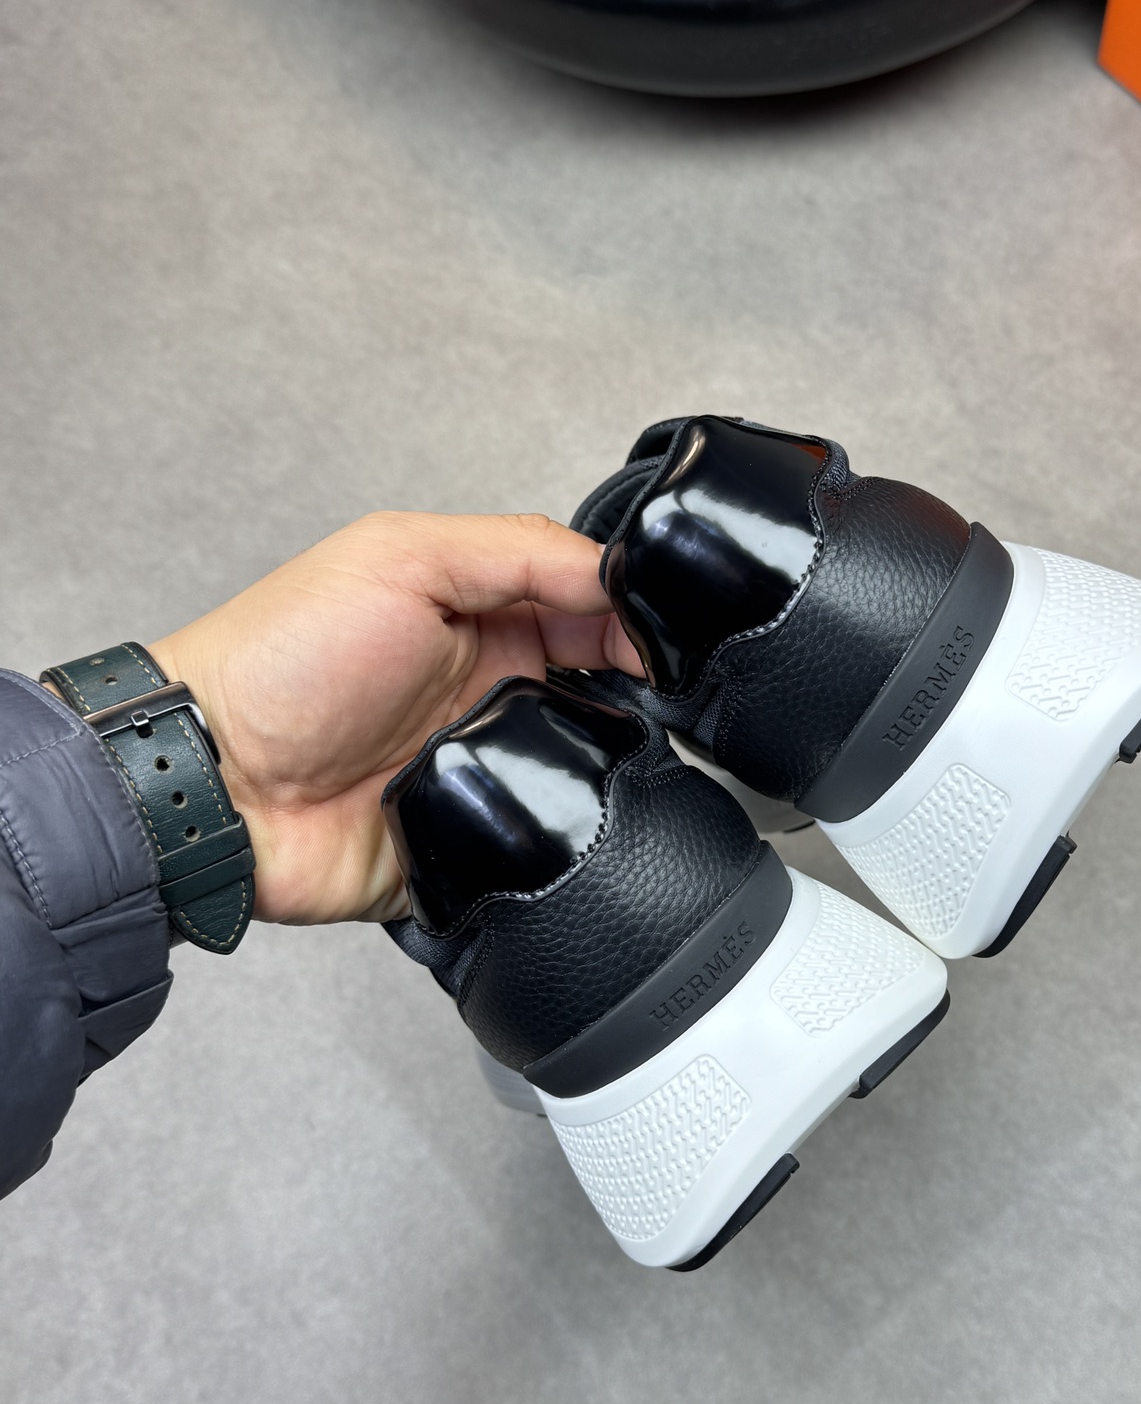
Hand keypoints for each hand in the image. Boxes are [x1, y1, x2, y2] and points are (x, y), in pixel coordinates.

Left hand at [151, 511, 643, 924]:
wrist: (212, 787)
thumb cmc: (283, 660)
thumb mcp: (401, 558)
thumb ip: (516, 550)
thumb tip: (619, 573)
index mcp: (481, 618)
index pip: (591, 609)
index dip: (636, 620)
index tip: (665, 641)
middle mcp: (490, 693)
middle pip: (605, 695)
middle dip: (636, 698)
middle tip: (653, 701)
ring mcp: (483, 772)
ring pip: (587, 778)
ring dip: (601, 771)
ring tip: (600, 761)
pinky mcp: (472, 849)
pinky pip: (543, 852)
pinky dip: (560, 842)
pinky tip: (567, 825)